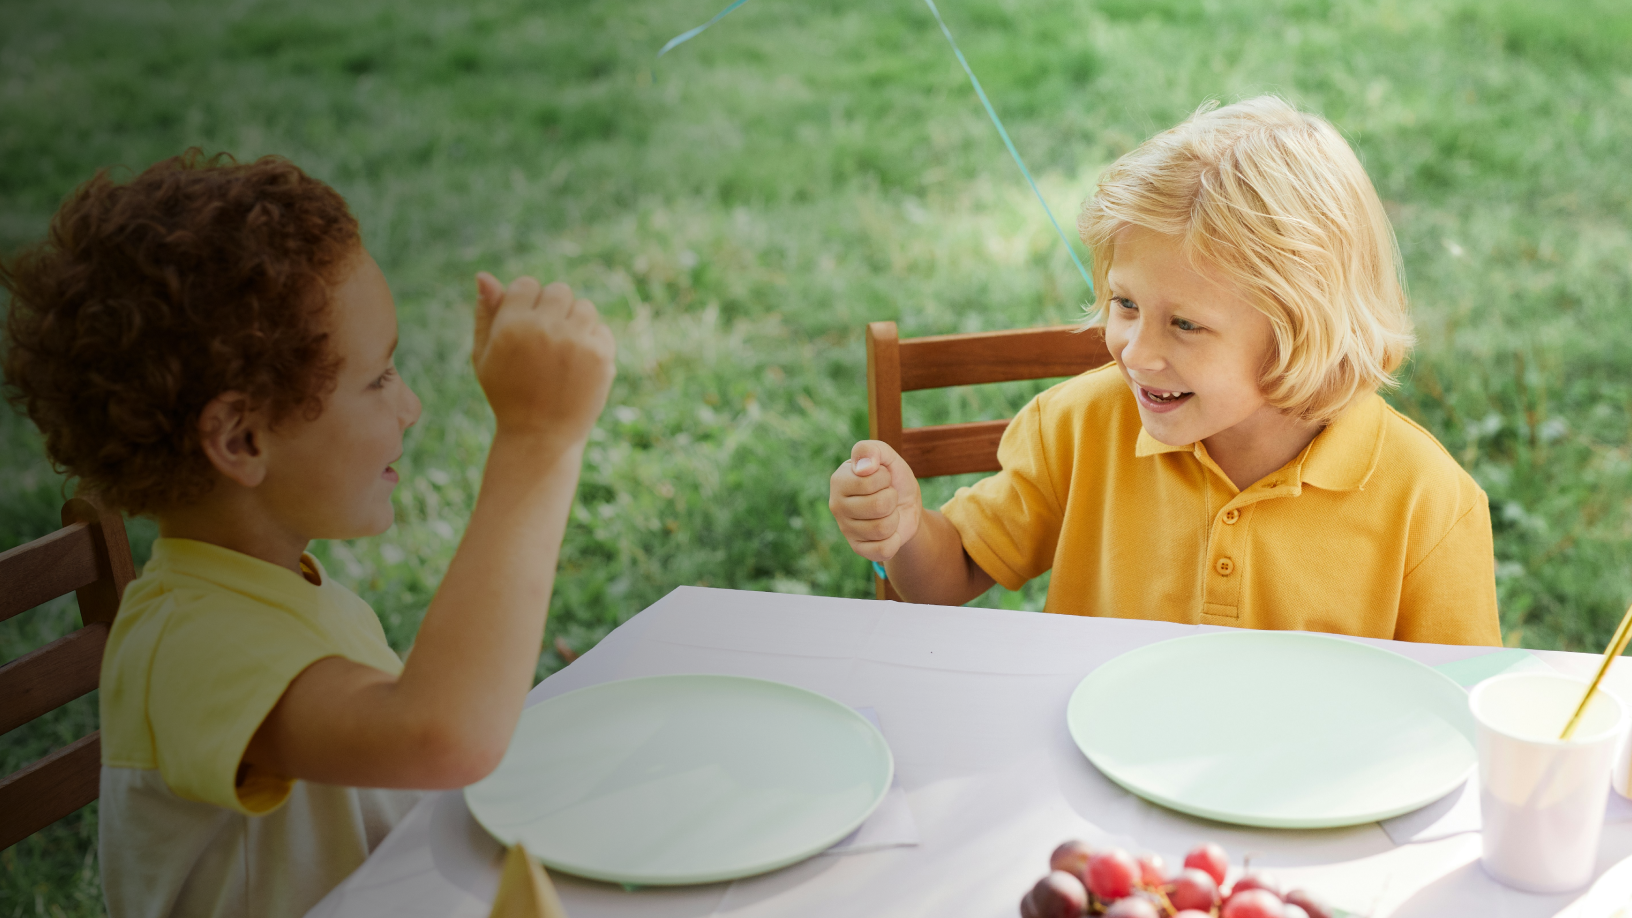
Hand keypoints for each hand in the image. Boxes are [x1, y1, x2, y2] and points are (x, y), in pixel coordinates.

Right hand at [472, 273, 614, 445]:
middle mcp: (545, 328)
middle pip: (559, 291)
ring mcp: (576, 341)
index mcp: (512, 324)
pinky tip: (578, 367)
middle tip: (546, 342)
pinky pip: (602, 330)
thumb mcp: (484, 356)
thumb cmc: (507, 394)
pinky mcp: (601, 356)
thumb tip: (484, 276)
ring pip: (584, 307)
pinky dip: (593, 344)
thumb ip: (485, 315)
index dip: (526, 304)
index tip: (525, 329)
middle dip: (553, 310)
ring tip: (563, 354)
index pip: (527, 285)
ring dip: (576, 324)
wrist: (540, 437)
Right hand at [828, 440, 921, 562]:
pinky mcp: (858, 549)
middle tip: (887, 496)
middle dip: (892, 498)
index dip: (885, 478)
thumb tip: (864, 467)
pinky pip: (884, 549)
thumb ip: (873, 450)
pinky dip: (895, 539)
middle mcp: (836, 505)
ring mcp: (846, 529)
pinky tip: (888, 532)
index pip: (871, 480)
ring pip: (883, 528)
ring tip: (887, 512)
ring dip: (894, 518)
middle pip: (879, 505)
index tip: (882, 478)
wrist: (905, 505)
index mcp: (839, 480)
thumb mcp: (888, 458)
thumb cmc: (893, 479)